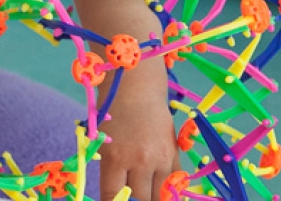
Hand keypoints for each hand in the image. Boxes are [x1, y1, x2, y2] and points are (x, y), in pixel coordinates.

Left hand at [98, 60, 180, 200]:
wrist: (137, 90)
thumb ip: (111, 171)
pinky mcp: (174, 154)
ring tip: (148, 194)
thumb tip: (118, 196)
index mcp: (116, 157)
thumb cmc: (114, 114)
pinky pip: (175, 181)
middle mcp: (139, 161)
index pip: (113, 196)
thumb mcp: (104, 143)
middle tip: (132, 199)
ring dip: (153, 198)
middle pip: (140, 200)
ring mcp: (160, 158)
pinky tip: (162, 190)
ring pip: (160, 195)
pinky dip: (168, 189)